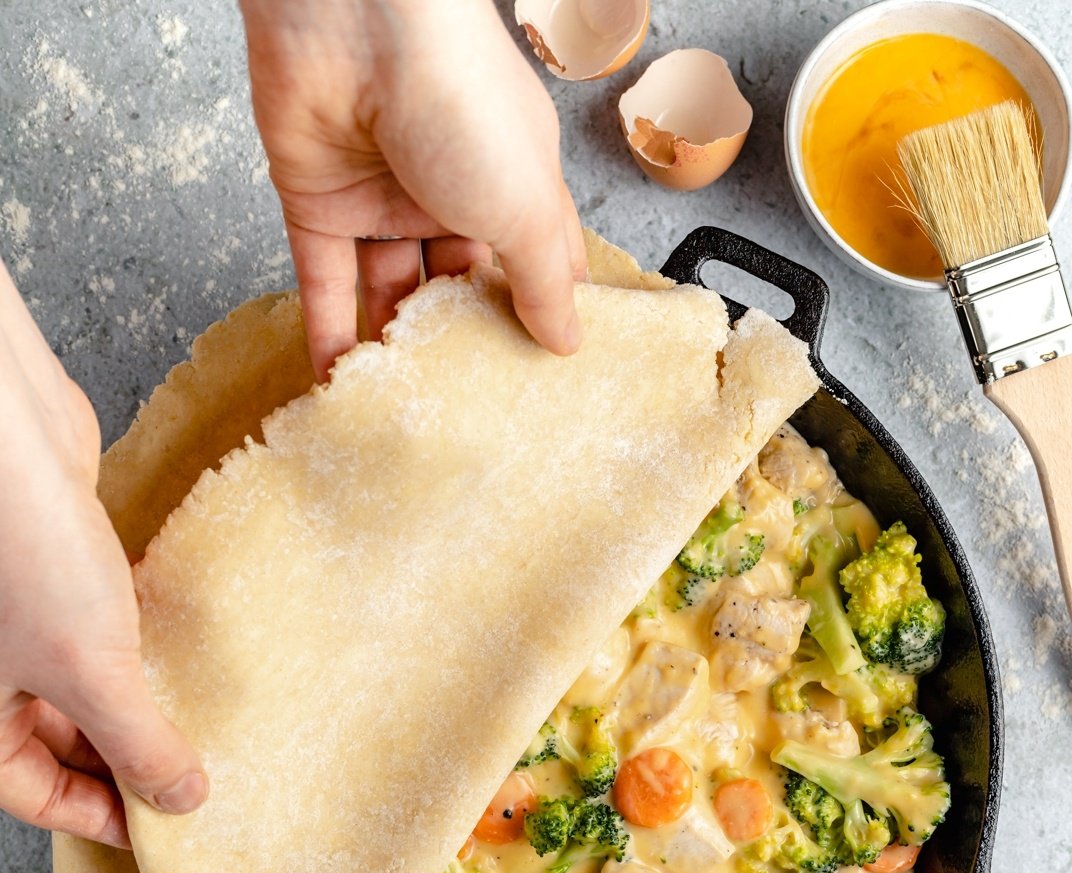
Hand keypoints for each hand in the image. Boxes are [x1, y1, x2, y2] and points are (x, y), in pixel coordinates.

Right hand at [0, 261, 207, 847]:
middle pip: (59, 744)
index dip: (98, 819)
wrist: (1, 424)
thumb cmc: (17, 548)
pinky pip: (102, 630)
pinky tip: (189, 662)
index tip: (167, 832)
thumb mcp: (89, 671)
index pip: (33, 794)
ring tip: (203, 728)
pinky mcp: (60, 567)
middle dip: (124, 762)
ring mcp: (22, 619)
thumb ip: (137, 744)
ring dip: (139, 706)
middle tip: (195, 780)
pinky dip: (140, 651)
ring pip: (83, 686)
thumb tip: (180, 801)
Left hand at [241, 0, 585, 380]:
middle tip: (468, 410)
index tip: (540, 373)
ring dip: (394, 348)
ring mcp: (380, 195)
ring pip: (389, 290)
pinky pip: (324, 283)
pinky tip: (340, 389)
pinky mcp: (317, 201)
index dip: (538, 311)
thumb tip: (567, 339)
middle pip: (455, 282)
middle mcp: (446, 187)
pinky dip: (328, 335)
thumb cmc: (461, 99)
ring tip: (405, 413)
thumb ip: (543, 280)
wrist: (358, 25)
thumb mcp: (527, 206)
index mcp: (510, 177)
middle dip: (460, 340)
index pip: (530, 257)